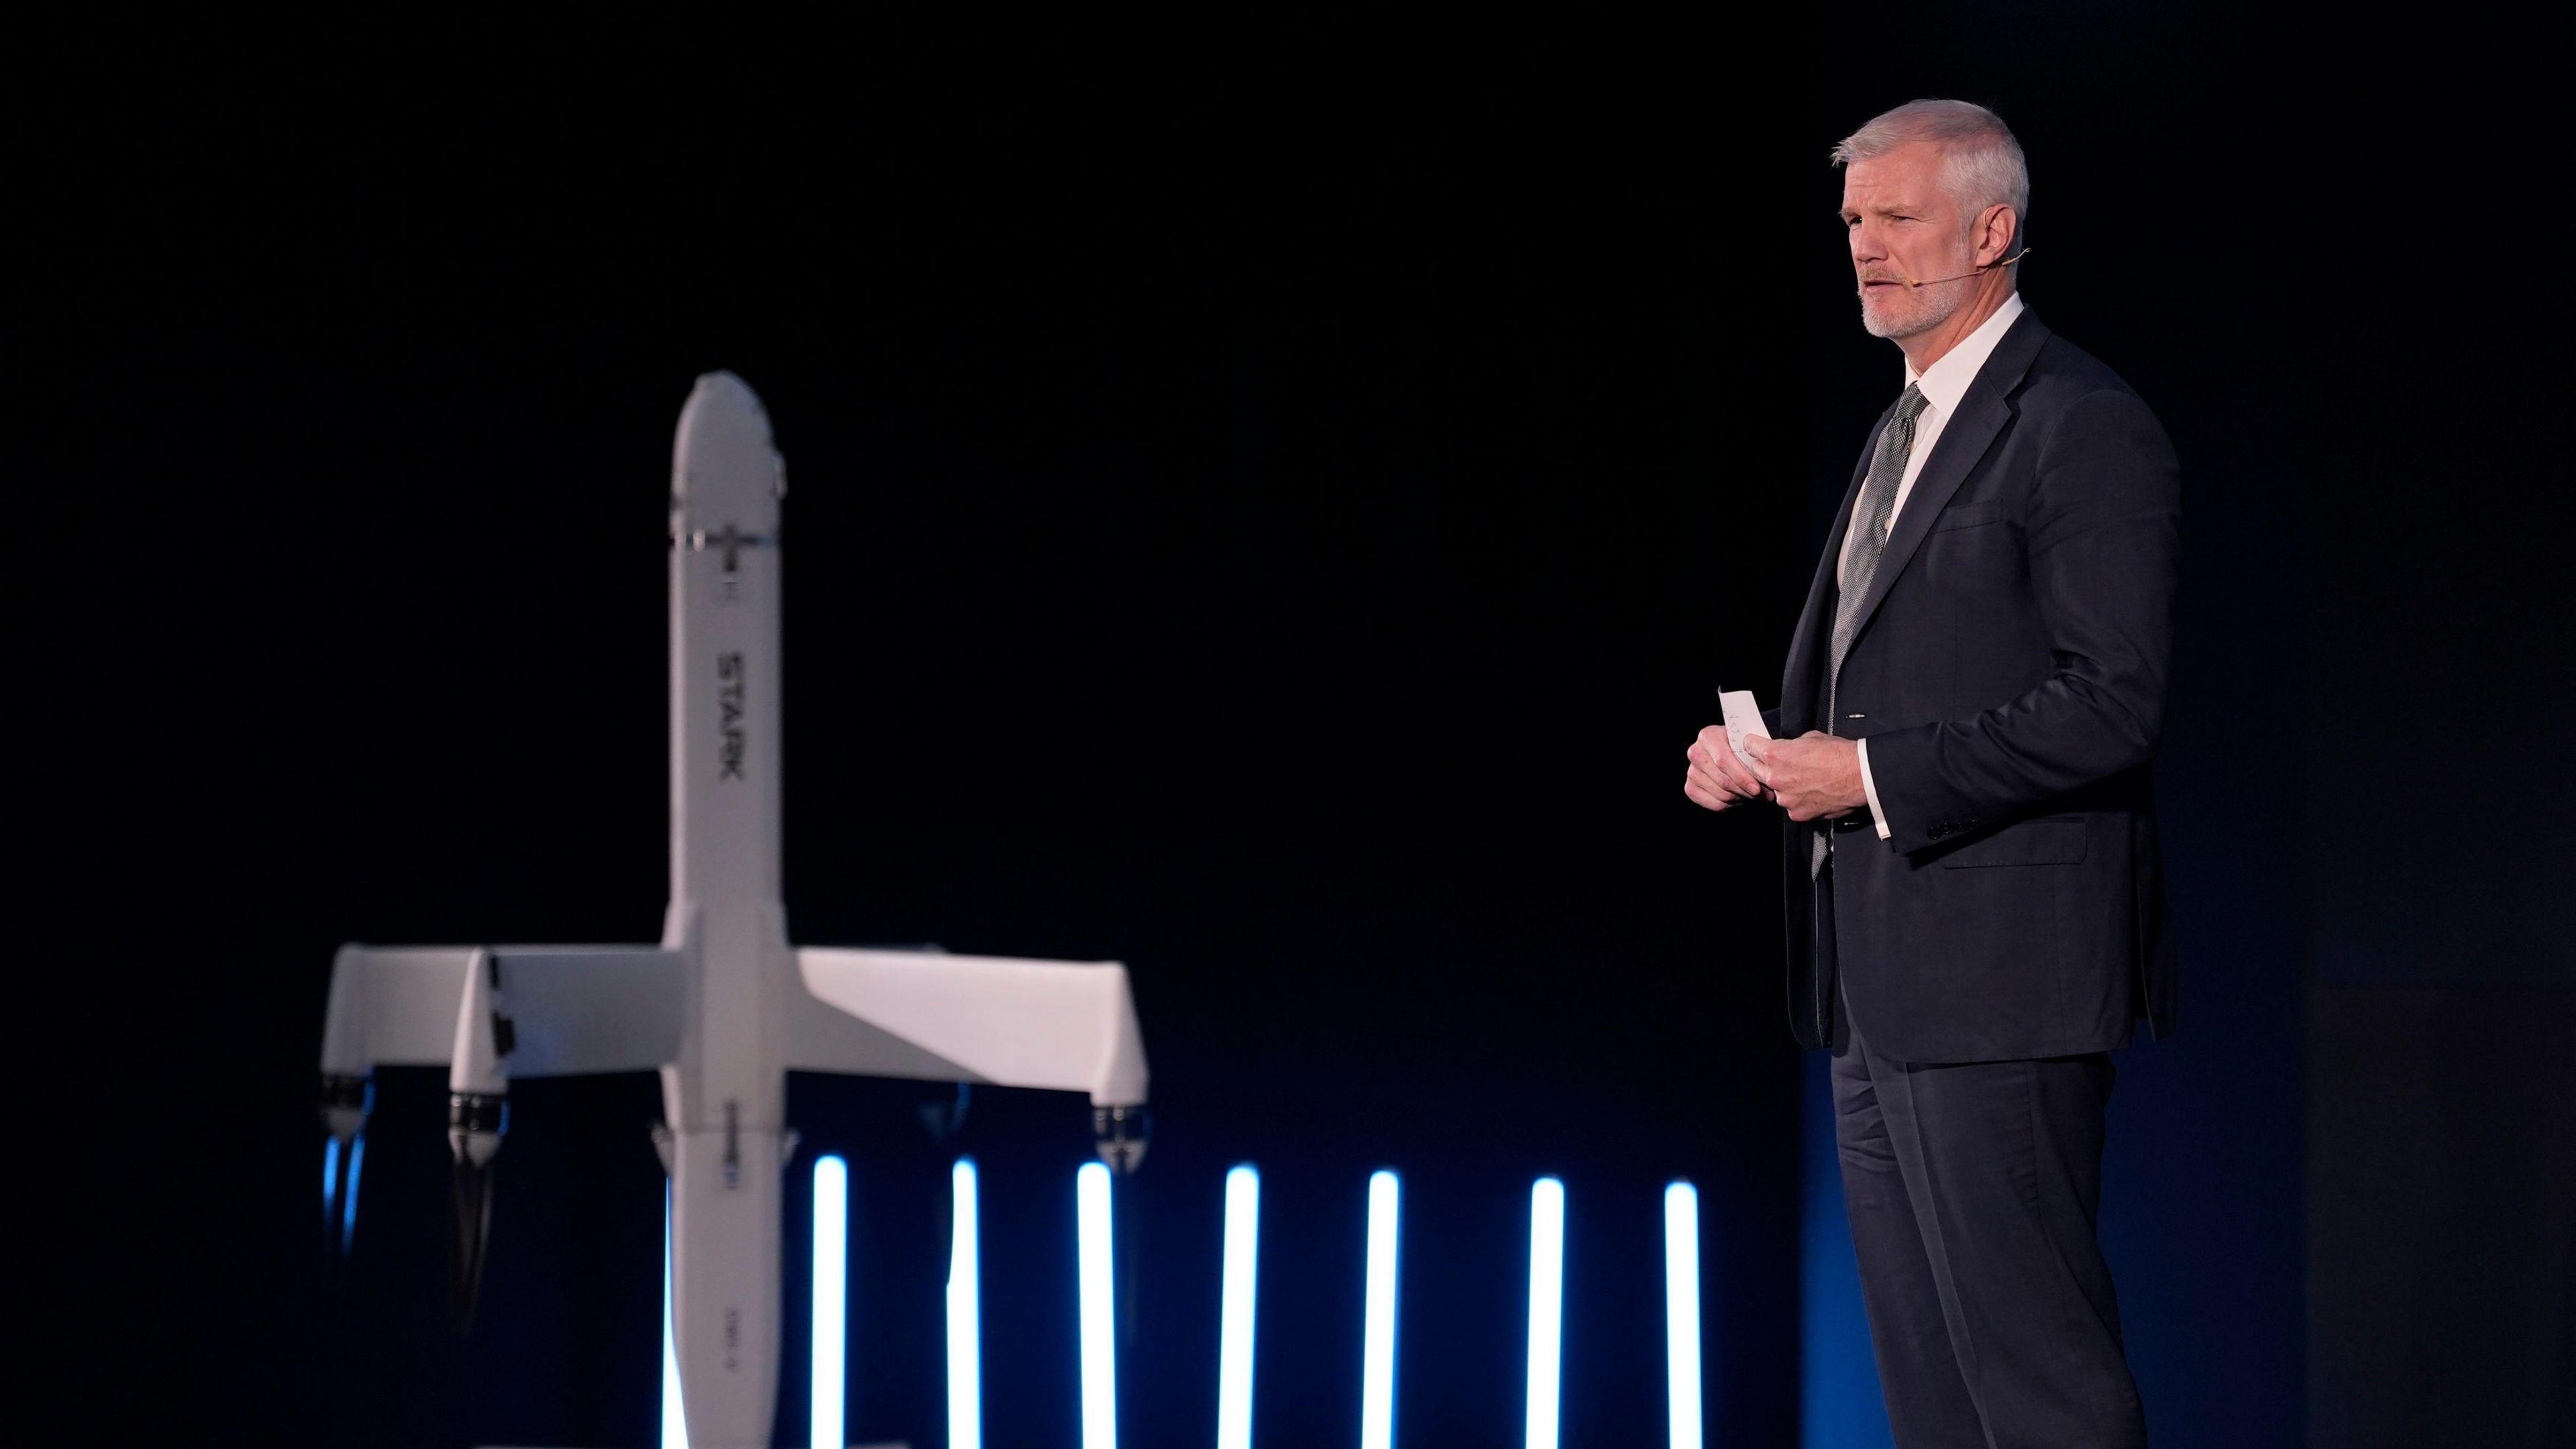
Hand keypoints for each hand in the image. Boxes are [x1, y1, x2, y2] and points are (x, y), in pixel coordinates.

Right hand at [1684, 725, 1772, 811]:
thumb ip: (1754, 756)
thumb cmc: (1741, 747)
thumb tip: (1764, 775)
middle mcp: (1696, 752)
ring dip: (1740, 797)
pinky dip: (1730, 804)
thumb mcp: (1748, 745)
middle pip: (1722, 780)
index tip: (1756, 788)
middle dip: (1744, 790)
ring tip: (1751, 793)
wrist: (1731, 751)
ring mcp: (1692, 771)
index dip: (1741, 777)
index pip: (1723, 761)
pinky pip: (1714, 803)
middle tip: (1761, 794)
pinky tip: (1737, 796)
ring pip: (1720, 793)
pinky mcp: (1691, 787)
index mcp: (1708, 736)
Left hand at [1743, 731, 1866, 822]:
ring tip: (1805, 780)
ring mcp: (1785, 798)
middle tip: (1785, 764)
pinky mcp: (1797, 813)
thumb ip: (1789, 746)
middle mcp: (1775, 778)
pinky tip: (1812, 792)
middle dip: (1767, 766)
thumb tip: (1784, 749)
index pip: (1749, 746)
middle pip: (1756, 770)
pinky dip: (1798, 800)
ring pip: (1775, 791)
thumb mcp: (1809, 738)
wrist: (1860, 776)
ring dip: (1784, 786)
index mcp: (1775, 755)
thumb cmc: (1839, 755)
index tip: (1755, 745)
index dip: (1754, 745)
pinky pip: (1790, 806)